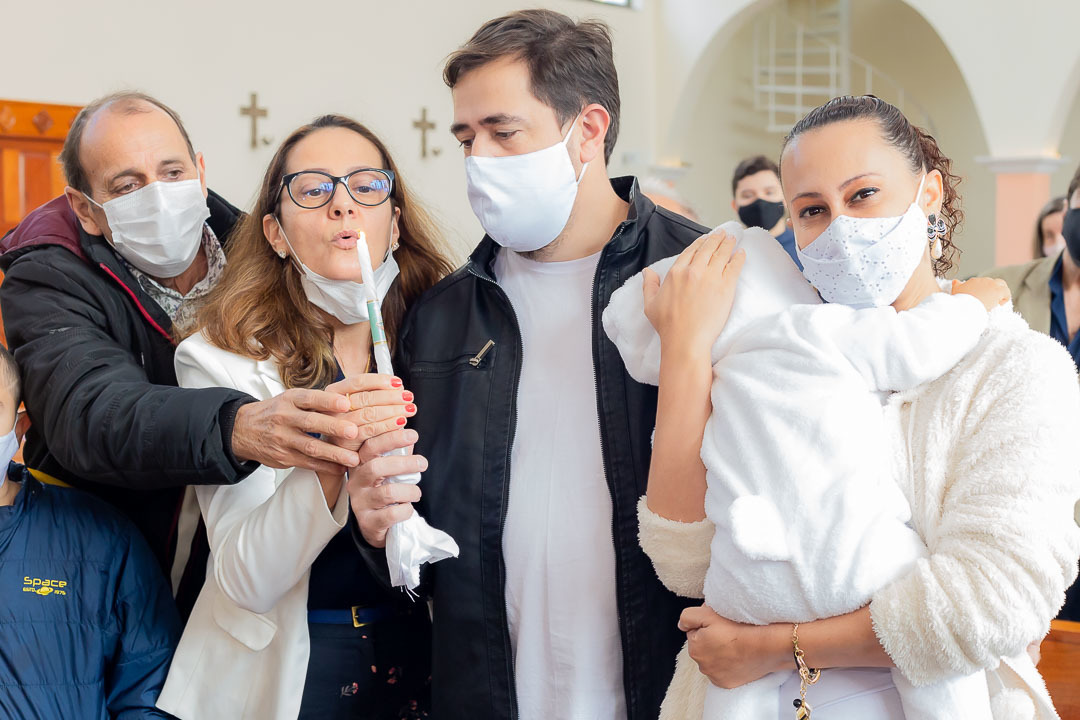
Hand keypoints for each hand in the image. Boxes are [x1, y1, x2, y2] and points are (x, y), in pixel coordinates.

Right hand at [231, 389, 360, 473]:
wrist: (243, 430)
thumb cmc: (276, 412)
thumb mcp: (290, 399)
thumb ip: (315, 402)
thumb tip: (349, 401)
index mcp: (289, 400)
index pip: (309, 399)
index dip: (328, 401)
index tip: (346, 404)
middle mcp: (285, 418)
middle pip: (310, 423)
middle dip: (333, 428)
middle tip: (354, 432)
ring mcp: (283, 439)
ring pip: (310, 447)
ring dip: (334, 454)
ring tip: (354, 458)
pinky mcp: (283, 457)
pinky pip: (307, 463)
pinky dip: (325, 467)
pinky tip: (341, 468)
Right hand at [324, 374, 417, 453]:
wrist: (337, 453)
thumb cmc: (350, 425)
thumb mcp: (355, 406)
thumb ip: (371, 394)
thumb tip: (398, 387)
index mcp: (334, 392)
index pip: (357, 382)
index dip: (379, 381)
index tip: (397, 382)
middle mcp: (332, 408)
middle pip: (365, 397)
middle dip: (391, 396)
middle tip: (408, 397)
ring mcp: (338, 425)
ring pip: (369, 413)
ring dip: (393, 410)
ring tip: (409, 409)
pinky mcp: (346, 442)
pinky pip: (371, 430)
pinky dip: (388, 425)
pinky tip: (400, 422)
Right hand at [347, 428, 426, 547]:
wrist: (375, 525)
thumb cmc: (384, 490)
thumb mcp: (388, 471)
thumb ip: (396, 453)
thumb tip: (409, 432)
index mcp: (359, 465)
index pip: (369, 446)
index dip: (391, 438)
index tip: (413, 434)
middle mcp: (355, 483)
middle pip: (376, 467)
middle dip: (404, 463)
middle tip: (423, 463)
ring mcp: (359, 504)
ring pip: (387, 492)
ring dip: (409, 490)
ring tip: (416, 493)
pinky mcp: (368, 522)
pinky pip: (392, 514)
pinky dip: (406, 510)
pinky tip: (408, 508)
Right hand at [643, 229, 745, 354]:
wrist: (685, 340)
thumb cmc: (667, 325)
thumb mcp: (650, 304)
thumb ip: (649, 285)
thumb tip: (647, 271)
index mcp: (675, 273)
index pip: (690, 251)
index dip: (699, 243)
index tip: (705, 239)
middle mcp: (693, 271)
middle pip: (707, 248)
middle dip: (716, 238)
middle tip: (722, 234)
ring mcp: (711, 277)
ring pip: (721, 254)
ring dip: (728, 243)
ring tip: (732, 238)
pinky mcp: (725, 287)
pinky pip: (734, 266)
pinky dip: (738, 257)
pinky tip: (741, 252)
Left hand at [680, 605, 787, 688]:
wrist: (765, 646)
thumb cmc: (739, 627)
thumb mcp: (708, 613)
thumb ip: (687, 617)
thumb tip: (682, 625)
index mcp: (694, 646)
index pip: (694, 631)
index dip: (706, 625)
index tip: (720, 624)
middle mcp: (701, 665)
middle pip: (702, 647)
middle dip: (711, 640)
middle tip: (728, 634)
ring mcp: (714, 676)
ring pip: (711, 660)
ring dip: (718, 653)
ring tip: (734, 645)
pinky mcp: (726, 684)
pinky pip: (721, 672)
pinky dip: (726, 666)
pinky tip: (736, 657)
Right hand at [951, 277, 1009, 310]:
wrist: (966, 304)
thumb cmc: (960, 299)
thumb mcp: (955, 291)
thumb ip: (956, 285)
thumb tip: (955, 281)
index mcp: (974, 280)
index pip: (982, 282)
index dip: (983, 290)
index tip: (980, 298)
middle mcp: (983, 280)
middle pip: (992, 282)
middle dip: (992, 289)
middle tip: (990, 299)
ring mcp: (992, 285)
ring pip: (1001, 285)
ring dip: (1000, 292)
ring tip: (997, 302)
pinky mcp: (999, 291)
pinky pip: (1007, 292)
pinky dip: (1005, 298)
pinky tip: (1000, 304)